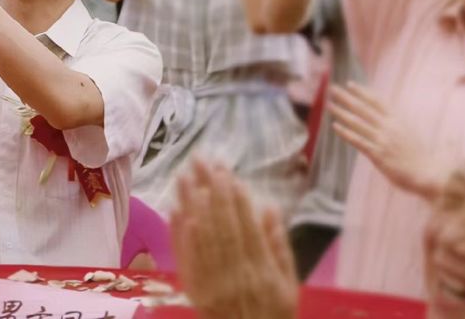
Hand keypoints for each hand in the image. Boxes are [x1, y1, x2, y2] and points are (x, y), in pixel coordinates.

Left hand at [171, 159, 298, 318]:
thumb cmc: (273, 315)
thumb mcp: (288, 286)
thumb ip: (280, 247)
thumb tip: (271, 208)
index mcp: (262, 271)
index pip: (247, 227)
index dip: (236, 199)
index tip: (227, 173)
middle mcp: (236, 274)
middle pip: (221, 225)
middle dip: (211, 191)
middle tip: (203, 161)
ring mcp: (212, 282)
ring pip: (200, 237)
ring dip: (191, 204)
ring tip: (185, 176)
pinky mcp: (194, 290)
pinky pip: (185, 258)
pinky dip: (179, 233)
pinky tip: (175, 210)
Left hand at [330, 83, 442, 199]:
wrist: (428, 174)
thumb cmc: (421, 157)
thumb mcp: (411, 134)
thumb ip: (398, 124)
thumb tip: (388, 115)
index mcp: (398, 121)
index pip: (377, 101)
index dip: (363, 92)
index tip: (350, 84)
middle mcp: (389, 127)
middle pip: (363, 108)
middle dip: (346, 97)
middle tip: (332, 88)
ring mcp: (383, 140)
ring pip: (357, 122)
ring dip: (341, 112)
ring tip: (329, 105)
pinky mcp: (378, 154)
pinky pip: (358, 141)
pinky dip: (345, 133)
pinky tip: (335, 126)